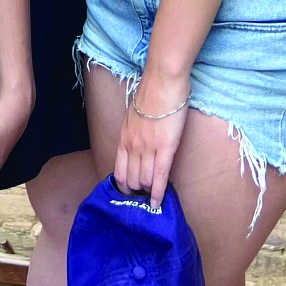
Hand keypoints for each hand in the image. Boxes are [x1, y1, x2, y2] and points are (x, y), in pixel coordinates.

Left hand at [114, 73, 188, 208]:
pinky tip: (159, 204)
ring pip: (145, 181)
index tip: (130, 195)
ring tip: (152, 202)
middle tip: (144, 200)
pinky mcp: (166, 148)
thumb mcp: (133, 115)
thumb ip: (133, 132)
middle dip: (137, 193)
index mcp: (123, 138)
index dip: (124, 187)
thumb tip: (137, 143)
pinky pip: (160, 177)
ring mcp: (148, 148)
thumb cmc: (151, 93)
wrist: (163, 81)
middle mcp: (133, 147)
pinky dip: (159, 193)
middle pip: (132, 180)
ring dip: (148, 193)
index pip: (119, 172)